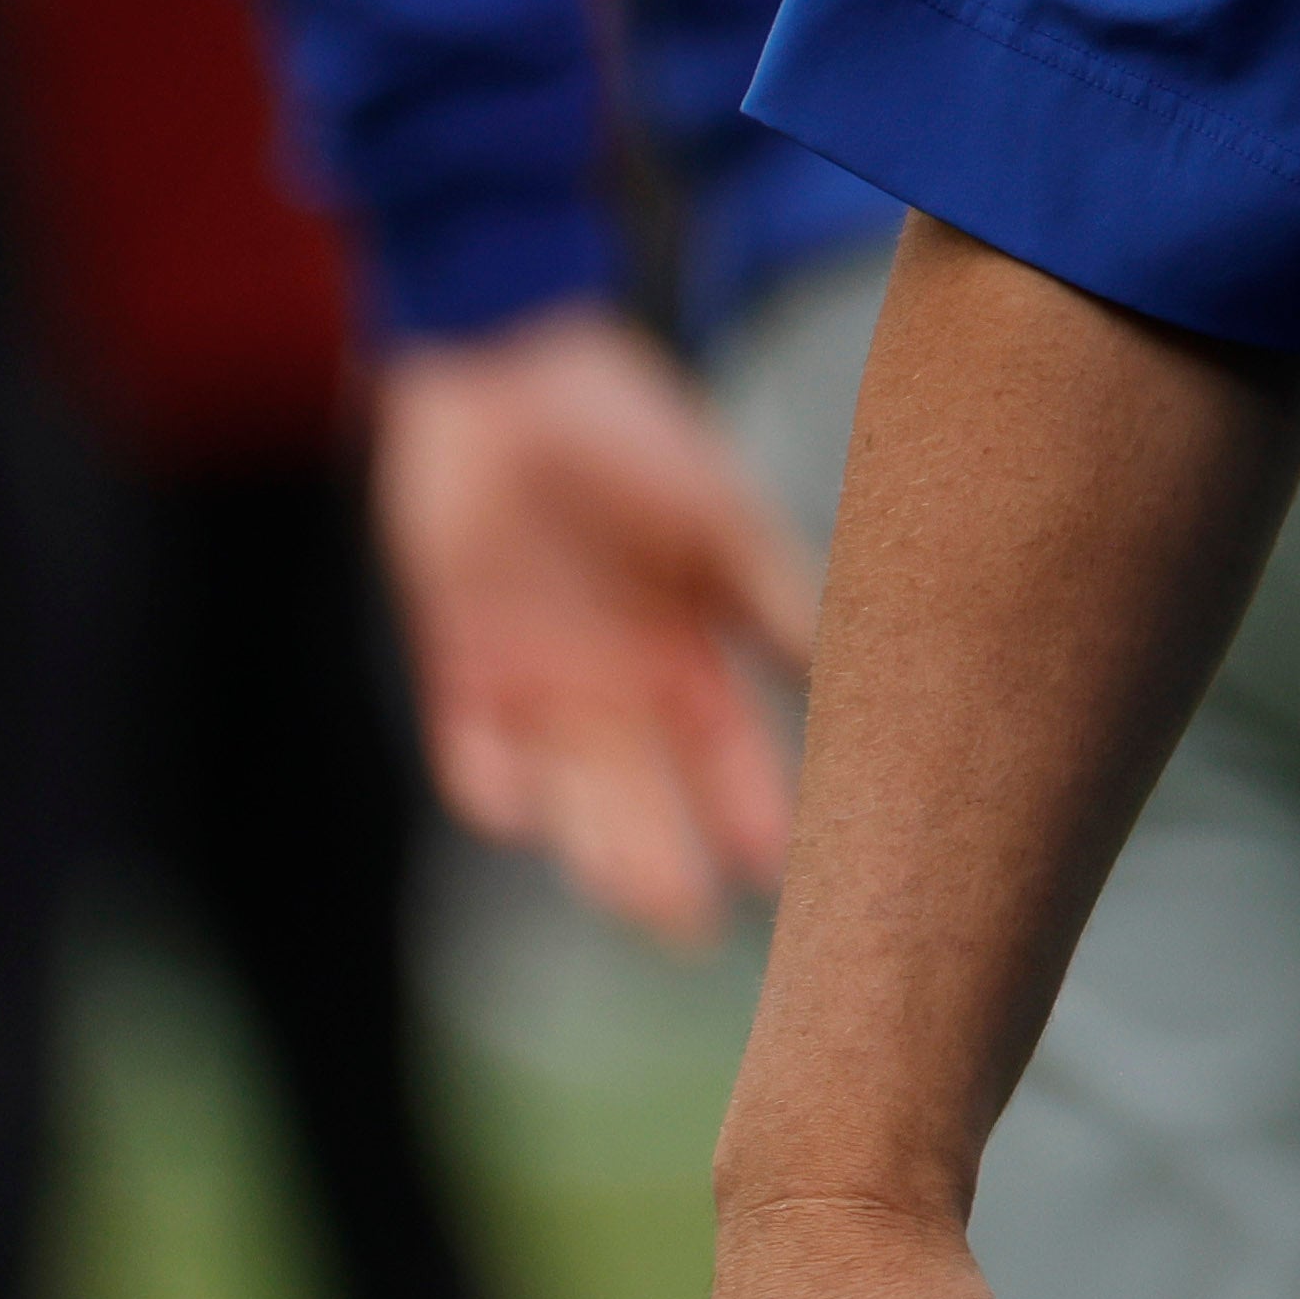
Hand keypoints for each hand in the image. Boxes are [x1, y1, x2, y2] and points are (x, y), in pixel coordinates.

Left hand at [377, 302, 818, 940]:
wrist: (507, 371)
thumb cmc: (628, 429)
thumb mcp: (714, 509)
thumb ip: (770, 587)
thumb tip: (837, 667)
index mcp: (689, 647)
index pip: (728, 752)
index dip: (750, 809)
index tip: (780, 872)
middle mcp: (619, 679)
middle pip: (646, 791)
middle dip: (667, 857)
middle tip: (692, 927)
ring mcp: (539, 675)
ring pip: (570, 787)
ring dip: (592, 841)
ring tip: (625, 893)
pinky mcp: (463, 660)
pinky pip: (473, 748)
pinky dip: (489, 781)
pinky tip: (512, 809)